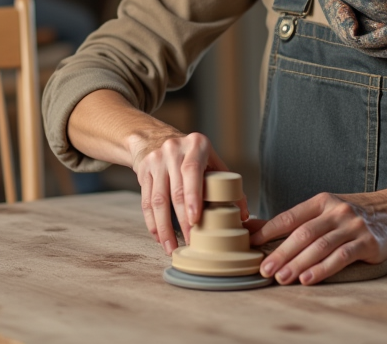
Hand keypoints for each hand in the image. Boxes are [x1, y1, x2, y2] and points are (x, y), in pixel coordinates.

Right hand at [128, 130, 245, 254]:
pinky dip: (152, 222)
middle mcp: (173, 150)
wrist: (155, 137)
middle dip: (181, 221)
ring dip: (164, 228)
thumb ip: (228, 185)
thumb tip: (243, 214)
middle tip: (189, 242)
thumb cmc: (192, 155)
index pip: (192, 172)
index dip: (193, 197)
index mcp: (196, 145)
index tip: (195, 220)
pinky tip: (159, 236)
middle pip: (175, 191)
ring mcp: (155, 160)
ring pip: (157, 200)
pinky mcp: (143, 171)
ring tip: (171, 248)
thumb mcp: (212, 161)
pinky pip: (145, 202)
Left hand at [248, 191, 386, 284]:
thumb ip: (292, 220)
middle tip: (266, 269)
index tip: (253, 244)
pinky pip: (341, 256)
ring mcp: (352, 226)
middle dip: (282, 253)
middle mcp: (336, 211)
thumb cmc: (349, 215)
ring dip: (299, 264)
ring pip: (320, 246)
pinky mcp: (366, 243)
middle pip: (303, 233)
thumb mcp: (322, 209)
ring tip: (282, 278)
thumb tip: (252, 226)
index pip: (290, 216)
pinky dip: (323, 269)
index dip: (270, 230)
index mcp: (321, 201)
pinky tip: (308, 278)